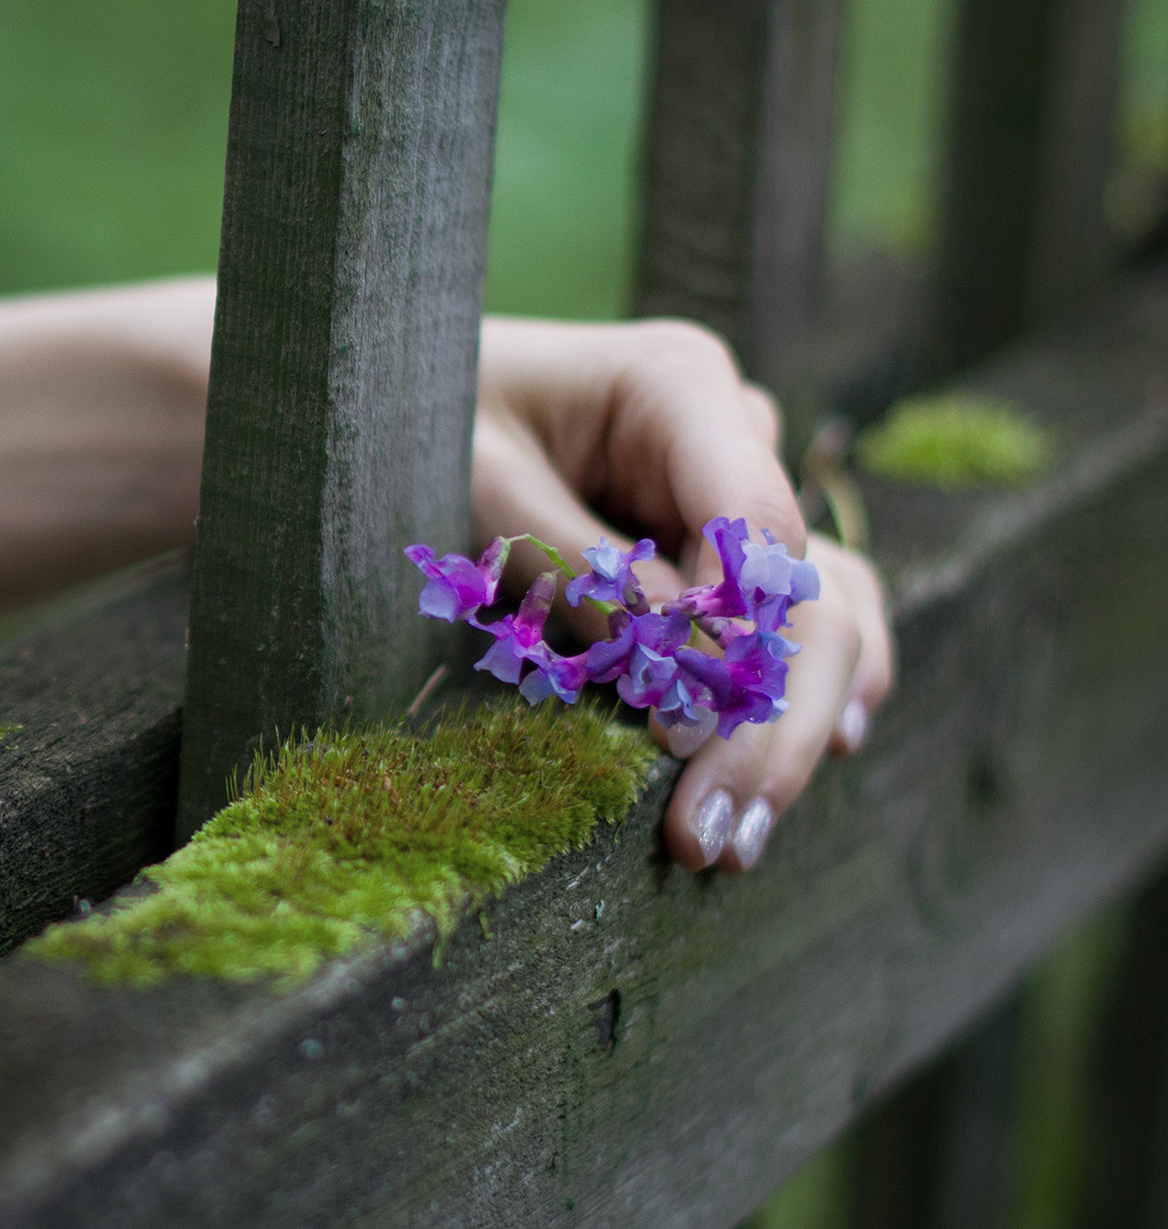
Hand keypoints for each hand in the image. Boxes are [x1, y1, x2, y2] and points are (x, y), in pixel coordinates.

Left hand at [472, 317, 894, 870]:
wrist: (405, 388)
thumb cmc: (430, 416)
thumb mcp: (477, 480)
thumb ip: (576, 567)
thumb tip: (677, 679)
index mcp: (681, 387)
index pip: (754, 519)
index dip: (738, 638)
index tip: (687, 738)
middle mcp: (736, 438)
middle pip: (803, 591)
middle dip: (766, 721)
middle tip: (711, 834)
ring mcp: (736, 499)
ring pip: (822, 619)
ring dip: (788, 733)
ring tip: (735, 842)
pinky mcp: (722, 556)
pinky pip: (793, 630)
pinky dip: (795, 702)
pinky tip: (795, 772)